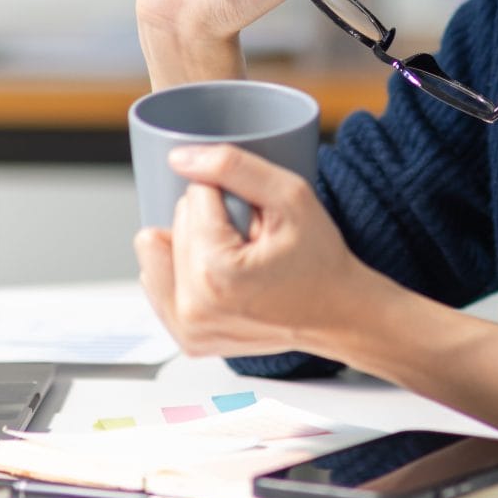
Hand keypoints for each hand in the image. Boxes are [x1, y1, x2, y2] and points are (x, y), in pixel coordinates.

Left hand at [133, 144, 383, 359]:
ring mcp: (188, 329)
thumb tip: (179, 158)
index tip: (259, 225)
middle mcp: (193, 309)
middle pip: (175, 224)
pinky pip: (159, 282)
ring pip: (160, 250)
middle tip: (253, 245)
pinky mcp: (186, 339)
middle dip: (212, 224)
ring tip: (236, 263)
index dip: (231, 200)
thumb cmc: (321, 260)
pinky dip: (183, 270)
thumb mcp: (291, 196)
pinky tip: (217, 278)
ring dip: (193, 245)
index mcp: (215, 274)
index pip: (194, 197)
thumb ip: (232, 166)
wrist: (338, 313)